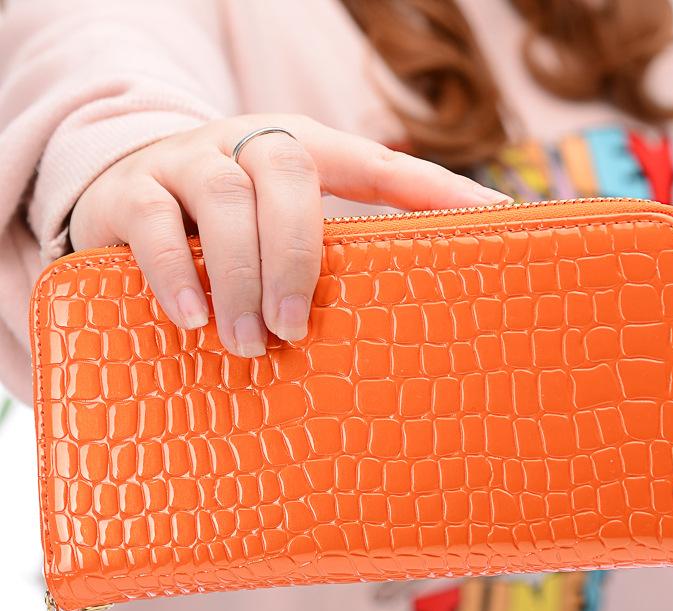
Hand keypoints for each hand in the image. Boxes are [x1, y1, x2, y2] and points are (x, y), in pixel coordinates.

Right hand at [69, 114, 510, 355]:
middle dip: (299, 254)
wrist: (122, 192)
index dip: (430, 188)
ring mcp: (186, 163)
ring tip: (251, 343)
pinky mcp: (129, 193)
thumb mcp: (280, 231)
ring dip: (243, 274)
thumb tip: (406, 317)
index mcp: (299, 151)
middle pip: (288, 172)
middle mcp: (245, 145)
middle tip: (295, 329)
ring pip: (225, 198)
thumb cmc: (227, 230)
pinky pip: (152, 222)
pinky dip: (176, 272)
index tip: (490, 219)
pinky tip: (192, 318)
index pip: (374, 163)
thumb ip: (332, 257)